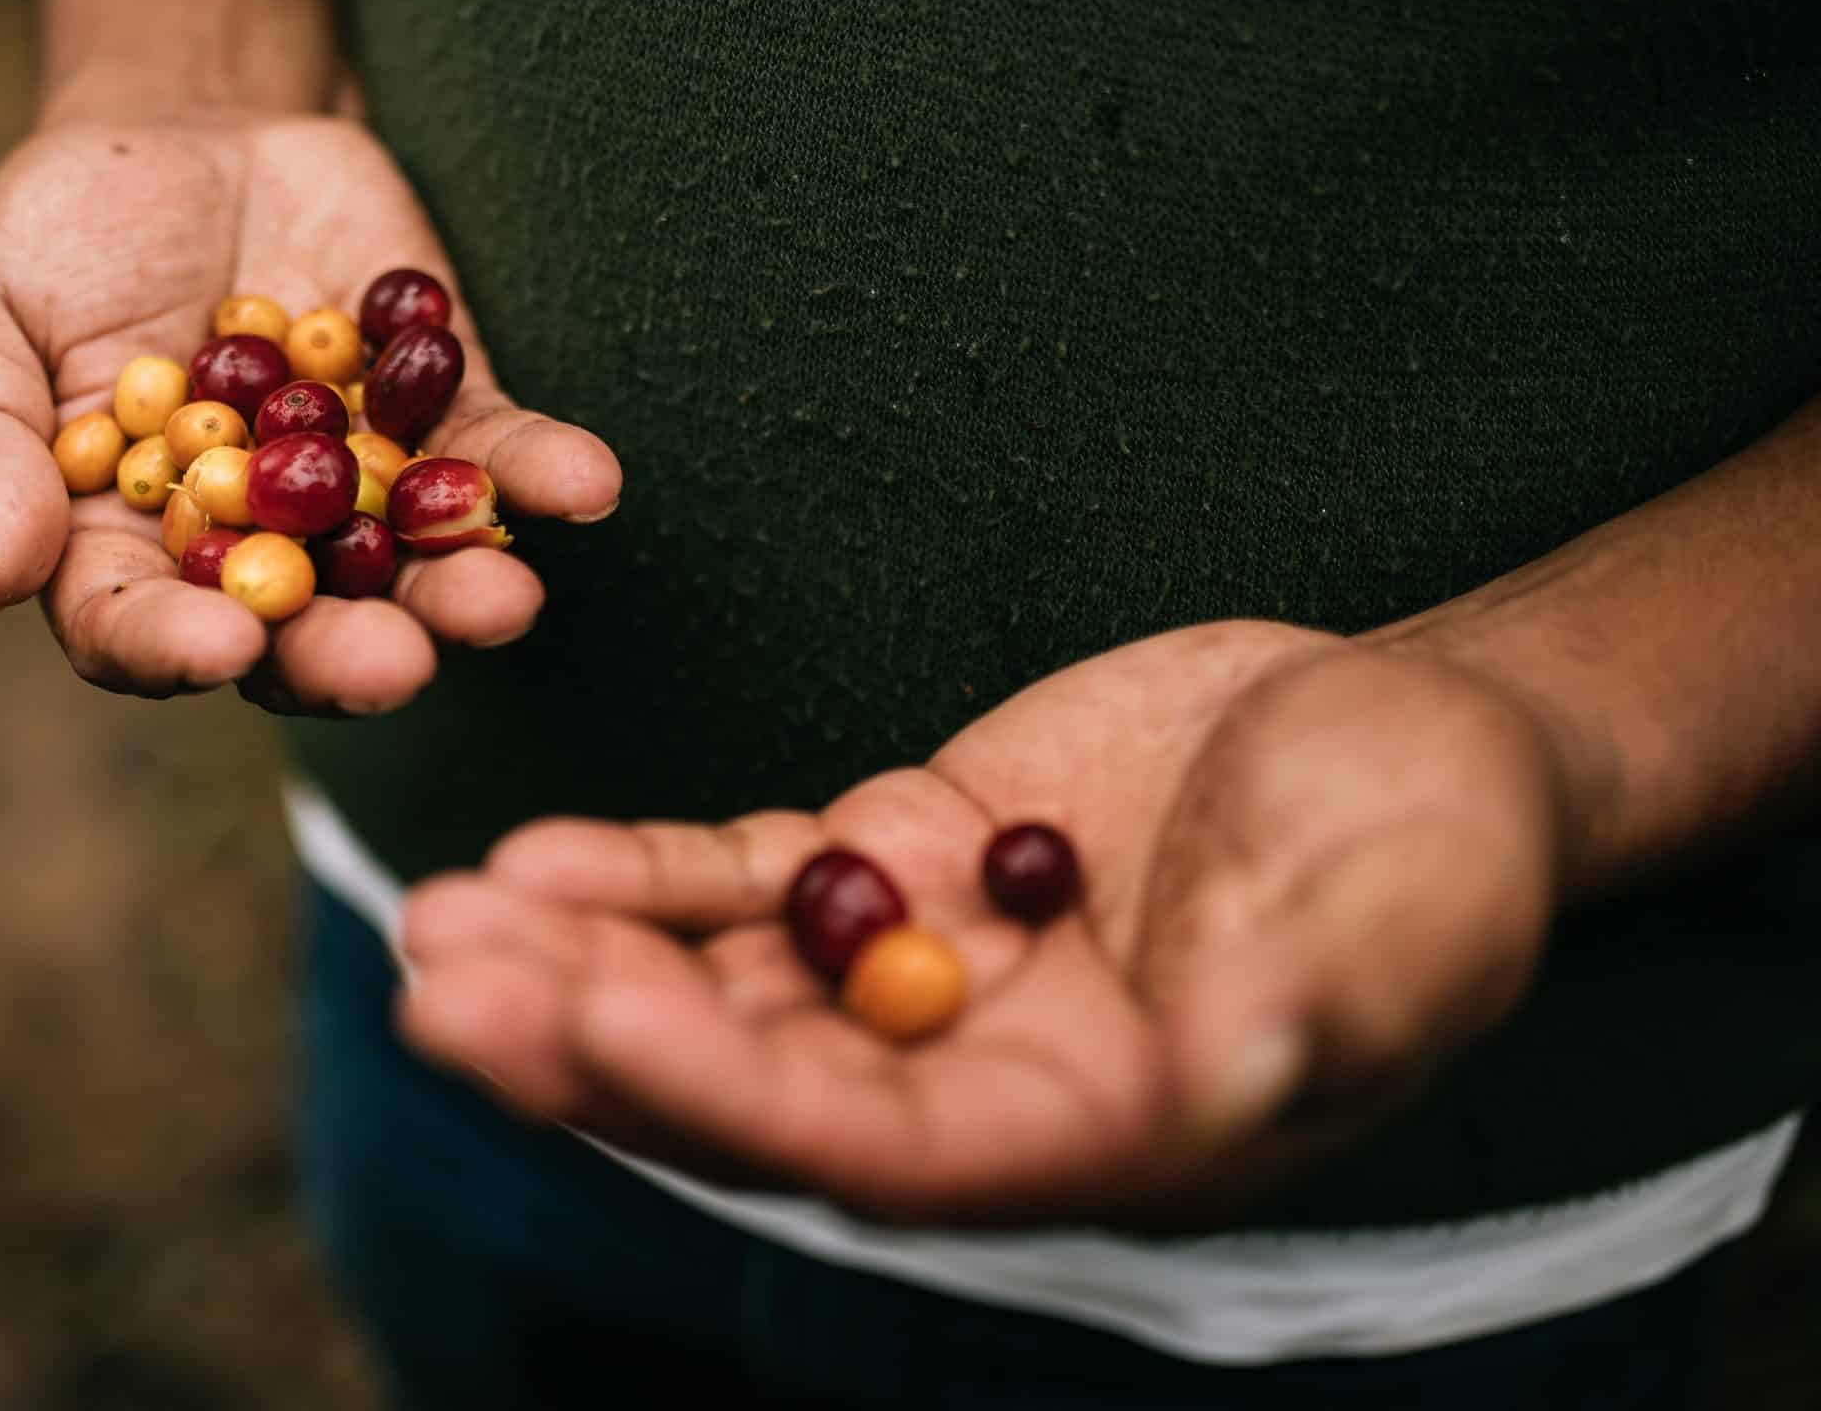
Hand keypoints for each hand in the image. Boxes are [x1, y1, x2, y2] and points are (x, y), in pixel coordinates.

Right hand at [0, 81, 621, 712]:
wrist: (187, 119)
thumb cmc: (55, 229)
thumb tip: (1, 575)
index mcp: (118, 546)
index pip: (136, 625)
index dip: (174, 645)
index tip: (220, 644)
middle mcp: (244, 545)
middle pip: (294, 631)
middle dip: (349, 653)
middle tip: (398, 664)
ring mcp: (351, 487)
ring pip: (409, 569)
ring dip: (461, 591)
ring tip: (505, 600)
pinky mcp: (437, 411)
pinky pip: (494, 455)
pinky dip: (539, 473)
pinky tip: (585, 484)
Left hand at [397, 622, 1564, 1225]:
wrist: (1419, 731)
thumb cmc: (1443, 842)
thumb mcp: (1406, 924)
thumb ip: (1310, 1014)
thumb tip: (1229, 1082)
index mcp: (1092, 1136)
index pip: (878, 1148)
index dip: (727, 1086)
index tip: (588, 1013)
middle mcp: (982, 1080)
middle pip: (754, 1085)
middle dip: (593, 1042)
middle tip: (441, 986)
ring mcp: (931, 969)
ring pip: (722, 988)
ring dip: (576, 960)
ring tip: (437, 921)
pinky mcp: (906, 858)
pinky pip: (749, 882)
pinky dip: (642, 874)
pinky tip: (533, 856)